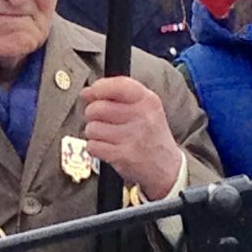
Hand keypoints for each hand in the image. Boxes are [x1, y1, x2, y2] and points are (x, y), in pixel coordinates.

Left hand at [81, 76, 181, 199]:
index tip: (93, 93)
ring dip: (95, 133)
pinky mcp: (123, 155)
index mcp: (148, 101)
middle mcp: (142, 117)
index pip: (118, 85)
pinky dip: (96, 148)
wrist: (165, 165)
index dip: (99, 88)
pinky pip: (93, 146)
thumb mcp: (143, 107)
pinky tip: (108, 147)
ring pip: (92, 128)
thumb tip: (86, 92)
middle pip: (97, 108)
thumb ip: (115, 94)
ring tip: (109, 136)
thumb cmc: (149, 133)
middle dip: (93, 115)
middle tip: (104, 120)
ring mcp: (133, 137)